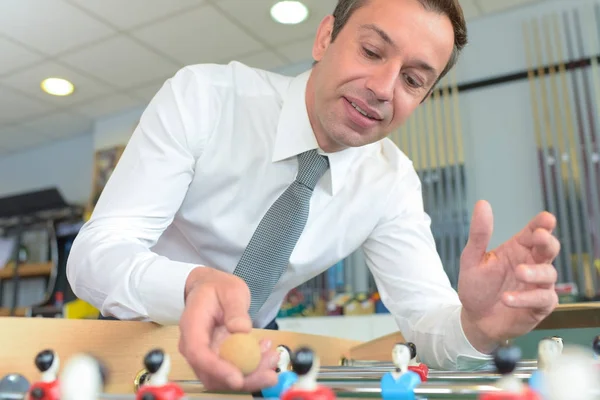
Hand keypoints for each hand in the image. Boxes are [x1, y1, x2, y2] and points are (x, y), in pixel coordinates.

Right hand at [178, 267, 278, 390]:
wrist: (209, 288)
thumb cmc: (217, 287)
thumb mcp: (230, 290)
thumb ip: (235, 309)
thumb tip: (241, 329)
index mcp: (192, 326)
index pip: (198, 353)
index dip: (217, 369)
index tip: (238, 378)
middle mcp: (193, 346)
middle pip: (211, 374)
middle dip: (242, 379)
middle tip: (270, 374)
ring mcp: (204, 355)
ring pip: (224, 378)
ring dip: (251, 375)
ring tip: (272, 358)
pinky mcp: (216, 359)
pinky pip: (232, 370)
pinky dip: (251, 368)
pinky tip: (266, 352)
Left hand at [457, 200, 559, 351]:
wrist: (474, 319)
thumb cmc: (476, 287)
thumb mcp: (471, 258)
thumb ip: (479, 234)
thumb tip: (482, 204)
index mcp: (517, 249)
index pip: (535, 231)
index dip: (542, 224)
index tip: (546, 219)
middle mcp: (531, 264)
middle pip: (550, 248)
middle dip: (547, 241)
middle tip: (539, 237)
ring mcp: (537, 285)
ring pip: (549, 273)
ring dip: (534, 272)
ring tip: (518, 272)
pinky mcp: (539, 306)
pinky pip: (542, 299)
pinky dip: (526, 298)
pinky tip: (507, 298)